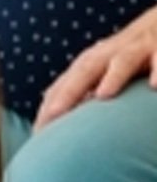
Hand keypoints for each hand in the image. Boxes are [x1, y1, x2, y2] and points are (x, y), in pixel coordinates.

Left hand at [35, 6, 156, 129]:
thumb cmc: (129, 56)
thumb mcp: (104, 72)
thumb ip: (85, 95)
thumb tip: (60, 128)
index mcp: (92, 62)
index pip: (65, 83)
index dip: (50, 105)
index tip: (37, 132)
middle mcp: (110, 54)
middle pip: (86, 70)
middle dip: (69, 91)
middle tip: (54, 114)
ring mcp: (137, 49)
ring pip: (122, 60)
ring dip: (112, 76)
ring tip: (104, 95)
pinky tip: (155, 86)